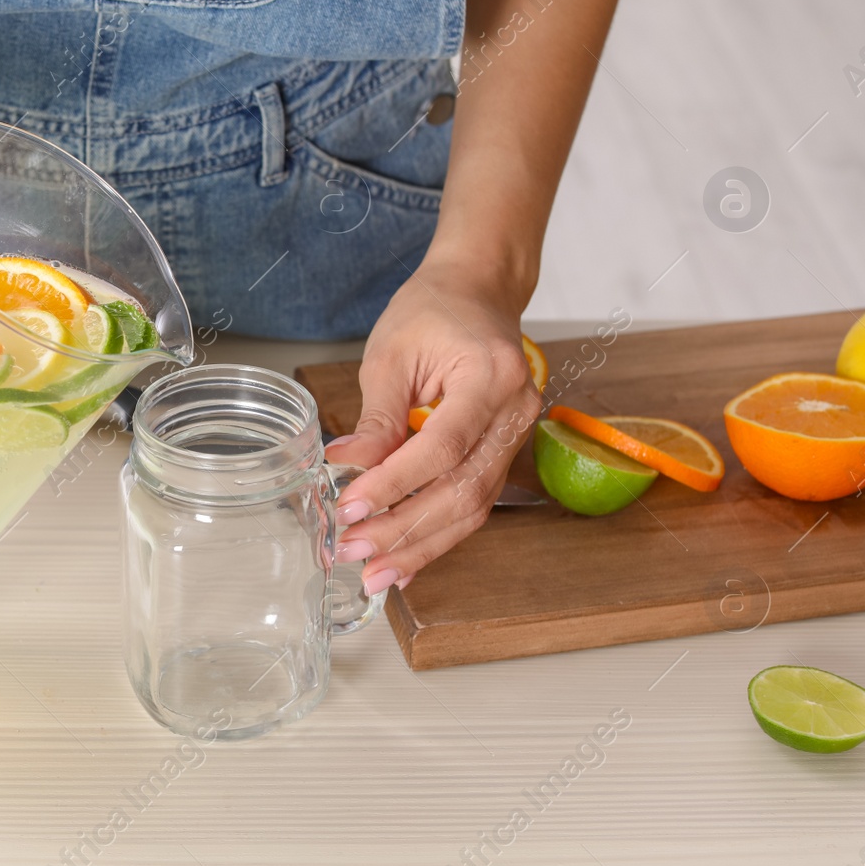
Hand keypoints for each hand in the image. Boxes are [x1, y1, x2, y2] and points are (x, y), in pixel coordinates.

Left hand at [323, 261, 541, 594]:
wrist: (477, 291)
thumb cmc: (433, 311)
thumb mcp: (391, 355)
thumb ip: (375, 419)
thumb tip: (346, 469)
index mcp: (491, 376)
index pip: (443, 447)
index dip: (395, 484)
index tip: (350, 507)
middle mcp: (516, 411)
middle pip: (462, 488)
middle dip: (404, 529)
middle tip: (353, 551)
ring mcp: (518, 435)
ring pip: (472, 507)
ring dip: (420, 545)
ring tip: (373, 574)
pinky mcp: (505, 451)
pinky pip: (474, 501)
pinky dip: (436, 534)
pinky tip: (404, 562)